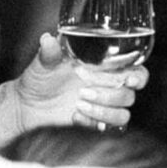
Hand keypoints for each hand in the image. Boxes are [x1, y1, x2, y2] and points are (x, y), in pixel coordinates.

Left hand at [14, 31, 147, 134]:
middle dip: (109, 94)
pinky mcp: (97, 123)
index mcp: (104, 67)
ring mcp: (103, 106)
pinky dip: (93, 123)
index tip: (128, 79)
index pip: (136, 70)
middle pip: (129, 94)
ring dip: (103, 110)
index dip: (138, 76)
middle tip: (84, 91)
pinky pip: (109, 128)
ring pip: (123, 114)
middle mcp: (108, 86)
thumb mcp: (43, 63)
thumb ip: (49, 52)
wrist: (28, 105)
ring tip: (78, 104)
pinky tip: (74, 116)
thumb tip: (47, 39)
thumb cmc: (39, 79)